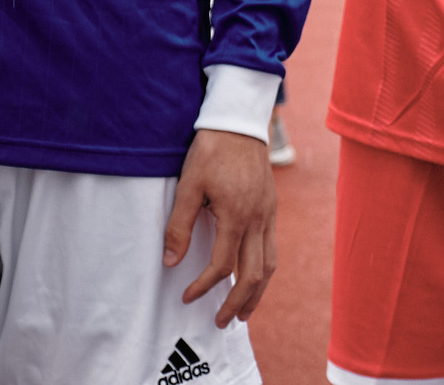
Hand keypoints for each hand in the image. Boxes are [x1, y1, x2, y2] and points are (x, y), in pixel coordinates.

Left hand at [165, 126, 278, 326]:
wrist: (240, 122)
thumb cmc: (212, 151)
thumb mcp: (188, 185)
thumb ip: (180, 226)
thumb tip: (171, 262)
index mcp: (236, 215)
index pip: (222, 265)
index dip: (204, 286)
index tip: (187, 297)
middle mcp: (258, 219)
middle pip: (254, 274)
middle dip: (238, 303)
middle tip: (223, 323)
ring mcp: (268, 214)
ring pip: (269, 264)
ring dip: (257, 292)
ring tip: (244, 312)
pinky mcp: (271, 208)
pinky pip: (272, 248)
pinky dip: (263, 270)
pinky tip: (252, 276)